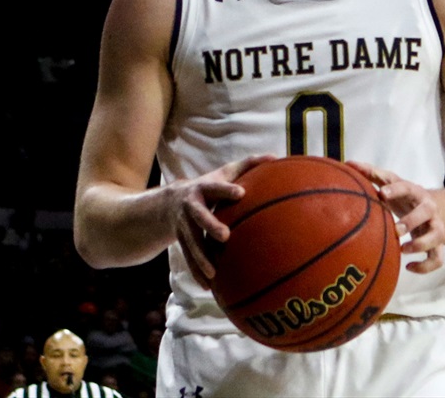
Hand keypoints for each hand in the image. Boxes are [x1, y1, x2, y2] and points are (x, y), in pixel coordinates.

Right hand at [165, 154, 276, 287]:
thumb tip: (275, 157)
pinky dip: (196, 273)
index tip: (240, 193)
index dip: (226, 190)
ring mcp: (184, 226)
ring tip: (213, 273)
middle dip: (210, 225)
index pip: (215, 187)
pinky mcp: (181, 242)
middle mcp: (191, 207)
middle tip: (225, 236)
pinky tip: (208, 288)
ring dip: (201, 258)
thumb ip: (248, 164)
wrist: (169, 203)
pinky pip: (188, 259)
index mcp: (203, 188)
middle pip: (199, 216)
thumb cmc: (209, 186)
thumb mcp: (224, 172)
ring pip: (191, 243)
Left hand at [346, 161, 444, 273]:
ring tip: (403, 250)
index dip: (395, 191)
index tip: (382, 195)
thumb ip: (372, 174)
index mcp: (414, 191)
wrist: (431, 209)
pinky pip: (437, 258)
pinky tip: (409, 267)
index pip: (406, 187)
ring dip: (420, 244)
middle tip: (396, 229)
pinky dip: (425, 266)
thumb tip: (348, 163)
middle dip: (411, 221)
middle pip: (425, 212)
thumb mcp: (392, 184)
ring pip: (437, 236)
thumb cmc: (404, 196)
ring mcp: (435, 226)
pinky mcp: (438, 244)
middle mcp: (428, 208)